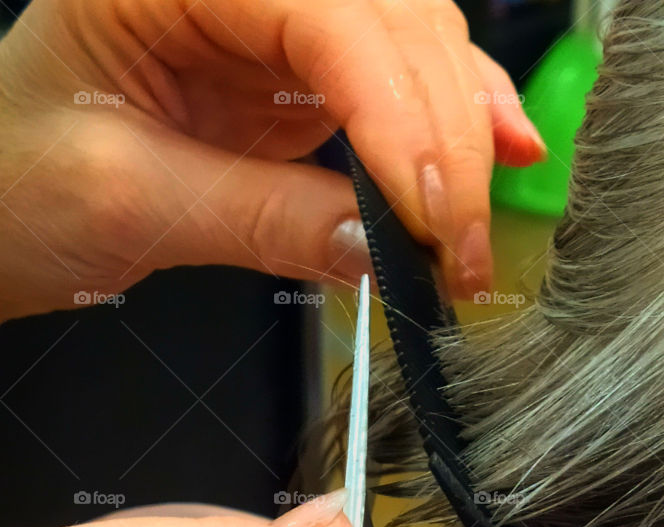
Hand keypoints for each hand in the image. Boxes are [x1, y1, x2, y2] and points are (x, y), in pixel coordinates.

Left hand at [0, 0, 544, 321]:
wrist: (0, 202)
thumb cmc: (21, 180)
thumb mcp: (130, 199)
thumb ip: (259, 217)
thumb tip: (380, 253)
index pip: (327, 17)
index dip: (397, 115)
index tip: (431, 219)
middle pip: (393, 23)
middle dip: (444, 138)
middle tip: (463, 250)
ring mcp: (279, 20)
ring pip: (417, 43)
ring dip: (464, 133)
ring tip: (474, 232)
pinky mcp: (303, 73)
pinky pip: (404, 83)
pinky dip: (455, 127)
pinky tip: (500, 158)